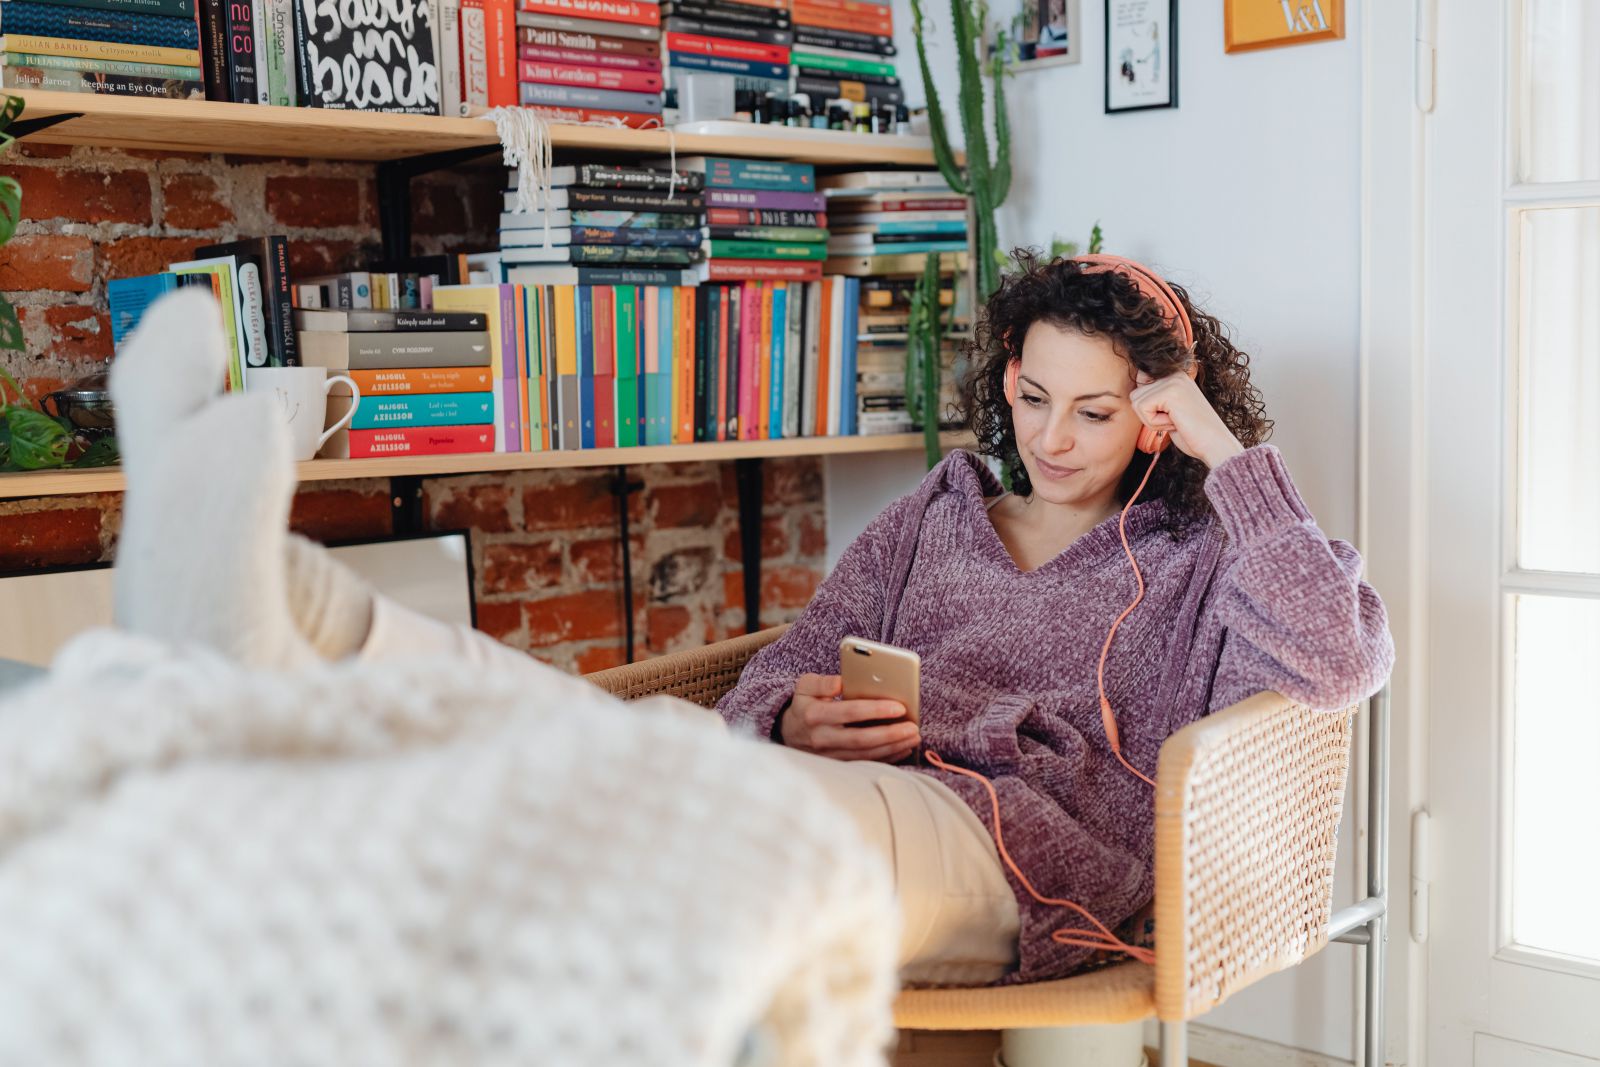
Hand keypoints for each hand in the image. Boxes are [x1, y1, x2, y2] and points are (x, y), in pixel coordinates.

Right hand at [779, 673, 919, 761]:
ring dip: (892, 747)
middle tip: (913, 727)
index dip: (876, 710)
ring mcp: (829, 756)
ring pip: (865, 755)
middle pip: (861, 739)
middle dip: (890, 733)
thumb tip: (841, 681)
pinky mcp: (837, 766)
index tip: (899, 707)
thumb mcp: (805, 686)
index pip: (850, 712)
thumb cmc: (804, 704)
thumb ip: (822, 682)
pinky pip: (865, 764)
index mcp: (815, 715)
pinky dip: (887, 758)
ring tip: (913, 737)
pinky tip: (903, 749)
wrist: (788, 732)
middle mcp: (822, 738)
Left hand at [1129, 369, 1244, 467]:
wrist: (1215, 444)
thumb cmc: (1192, 432)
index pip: (1140, 381)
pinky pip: (1142, 408)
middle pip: (1135, 395)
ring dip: (1152, 420)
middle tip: (1173, 420)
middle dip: (1148, 415)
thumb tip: (1133, 394)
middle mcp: (1174, 373)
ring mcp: (1173, 380)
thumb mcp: (1170, 410)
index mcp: (1175, 375)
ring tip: (1174, 421)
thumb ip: (1155, 399)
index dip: (1147, 405)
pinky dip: (1154, 423)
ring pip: (1137, 402)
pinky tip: (1174, 423)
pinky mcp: (1170, 391)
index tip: (1169, 414)